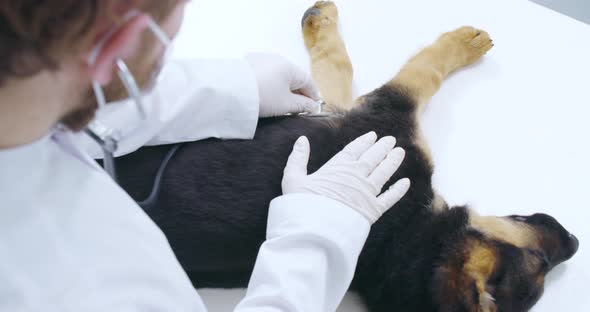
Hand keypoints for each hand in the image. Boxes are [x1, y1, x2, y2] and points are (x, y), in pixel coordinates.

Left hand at [246, 53, 320, 117]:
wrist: (229, 91)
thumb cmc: (262, 97)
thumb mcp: (285, 105)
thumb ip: (302, 105)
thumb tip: (313, 105)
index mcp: (289, 67)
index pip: (308, 81)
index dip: (313, 95)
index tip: (314, 107)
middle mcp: (277, 59)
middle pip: (293, 77)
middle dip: (298, 92)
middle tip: (299, 108)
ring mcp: (261, 59)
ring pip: (279, 75)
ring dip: (283, 88)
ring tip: (282, 103)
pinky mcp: (248, 63)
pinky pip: (265, 74)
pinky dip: (270, 84)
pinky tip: (266, 94)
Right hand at [282, 132, 410, 222]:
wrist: (314, 231)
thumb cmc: (301, 206)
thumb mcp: (292, 179)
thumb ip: (297, 158)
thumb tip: (302, 140)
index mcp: (337, 168)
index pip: (354, 150)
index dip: (364, 142)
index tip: (372, 136)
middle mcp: (355, 177)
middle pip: (372, 158)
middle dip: (382, 148)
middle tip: (390, 140)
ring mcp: (366, 193)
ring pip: (384, 173)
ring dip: (393, 162)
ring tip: (400, 152)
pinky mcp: (373, 210)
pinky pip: (389, 198)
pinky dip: (398, 190)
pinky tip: (405, 183)